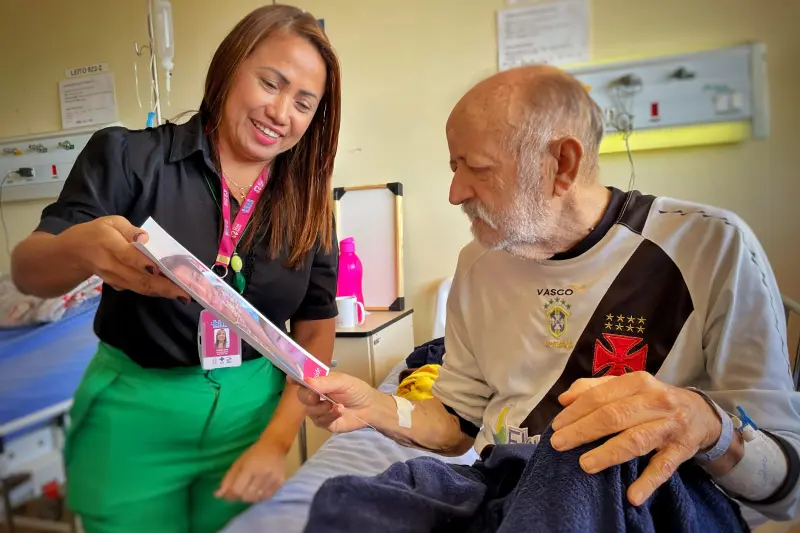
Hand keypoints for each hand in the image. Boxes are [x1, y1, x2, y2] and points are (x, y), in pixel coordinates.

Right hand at [60, 216, 189, 300]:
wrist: (74, 253)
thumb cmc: (97, 233)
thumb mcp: (111, 222)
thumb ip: (130, 230)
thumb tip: (145, 239)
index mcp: (109, 244)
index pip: (128, 256)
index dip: (143, 263)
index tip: (160, 269)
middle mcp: (111, 265)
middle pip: (139, 279)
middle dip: (164, 287)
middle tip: (186, 292)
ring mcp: (114, 279)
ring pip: (140, 288)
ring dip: (163, 292)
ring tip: (185, 294)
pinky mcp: (118, 285)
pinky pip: (138, 289)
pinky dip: (156, 291)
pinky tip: (173, 291)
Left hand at [215, 439, 286, 502]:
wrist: (275, 445)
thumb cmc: (254, 453)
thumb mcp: (238, 463)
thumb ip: (228, 480)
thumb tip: (217, 495)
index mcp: (250, 467)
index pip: (237, 489)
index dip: (231, 494)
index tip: (230, 492)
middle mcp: (263, 473)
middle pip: (247, 496)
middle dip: (240, 496)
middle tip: (241, 488)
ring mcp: (273, 478)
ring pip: (256, 498)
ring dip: (250, 497)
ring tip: (250, 488)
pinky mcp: (280, 482)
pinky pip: (266, 497)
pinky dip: (260, 496)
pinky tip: (259, 488)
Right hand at [297, 373, 378, 432]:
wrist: (370, 408)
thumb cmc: (357, 391)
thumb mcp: (343, 382)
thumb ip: (325, 382)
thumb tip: (306, 380)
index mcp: (319, 383)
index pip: (303, 381)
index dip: (295, 380)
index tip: (291, 380)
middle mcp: (316, 396)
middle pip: (302, 397)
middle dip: (308, 397)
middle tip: (317, 397)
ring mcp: (320, 410)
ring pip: (310, 411)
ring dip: (323, 408)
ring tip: (337, 406)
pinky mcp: (325, 423)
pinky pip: (319, 421)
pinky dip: (329, 416)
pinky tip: (339, 412)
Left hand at [550, 372, 721, 505]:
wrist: (701, 414)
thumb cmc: (653, 399)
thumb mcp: (627, 386)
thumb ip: (595, 389)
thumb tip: (564, 399)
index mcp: (638, 382)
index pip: (600, 397)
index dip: (576, 412)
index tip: (556, 426)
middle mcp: (656, 401)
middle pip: (614, 416)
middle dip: (583, 431)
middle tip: (559, 444)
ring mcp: (670, 426)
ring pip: (636, 440)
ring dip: (609, 454)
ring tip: (585, 464)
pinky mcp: (681, 450)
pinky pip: (663, 468)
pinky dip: (648, 482)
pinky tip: (633, 496)